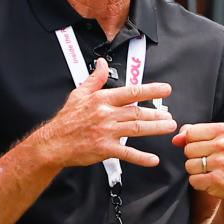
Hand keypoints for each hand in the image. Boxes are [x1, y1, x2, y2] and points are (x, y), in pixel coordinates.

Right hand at [37, 58, 175, 167]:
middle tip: (170, 115)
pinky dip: (141, 157)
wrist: (53, 143)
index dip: (150, 90)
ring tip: (169, 127)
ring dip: (155, 128)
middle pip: (137, 112)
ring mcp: (106, 132)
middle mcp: (106, 114)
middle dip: (157, 114)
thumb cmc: (67, 120)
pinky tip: (153, 160)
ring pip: (136, 129)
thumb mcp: (79, 94)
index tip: (166, 89)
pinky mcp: (104, 149)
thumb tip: (102, 63)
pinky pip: (126, 153)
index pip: (131, 92)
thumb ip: (95, 79)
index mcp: (102, 100)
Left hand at [173, 122, 223, 204]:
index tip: (205, 147)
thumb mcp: (216, 139)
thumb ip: (194, 133)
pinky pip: (193, 180)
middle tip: (209, 161)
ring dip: (196, 171)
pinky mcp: (217, 179)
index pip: (191, 132)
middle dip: (194, 157)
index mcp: (223, 130)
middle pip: (188, 149)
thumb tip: (176, 139)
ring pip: (189, 165)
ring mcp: (221, 162)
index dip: (192, 142)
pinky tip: (210, 180)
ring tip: (210, 171)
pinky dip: (199, 182)